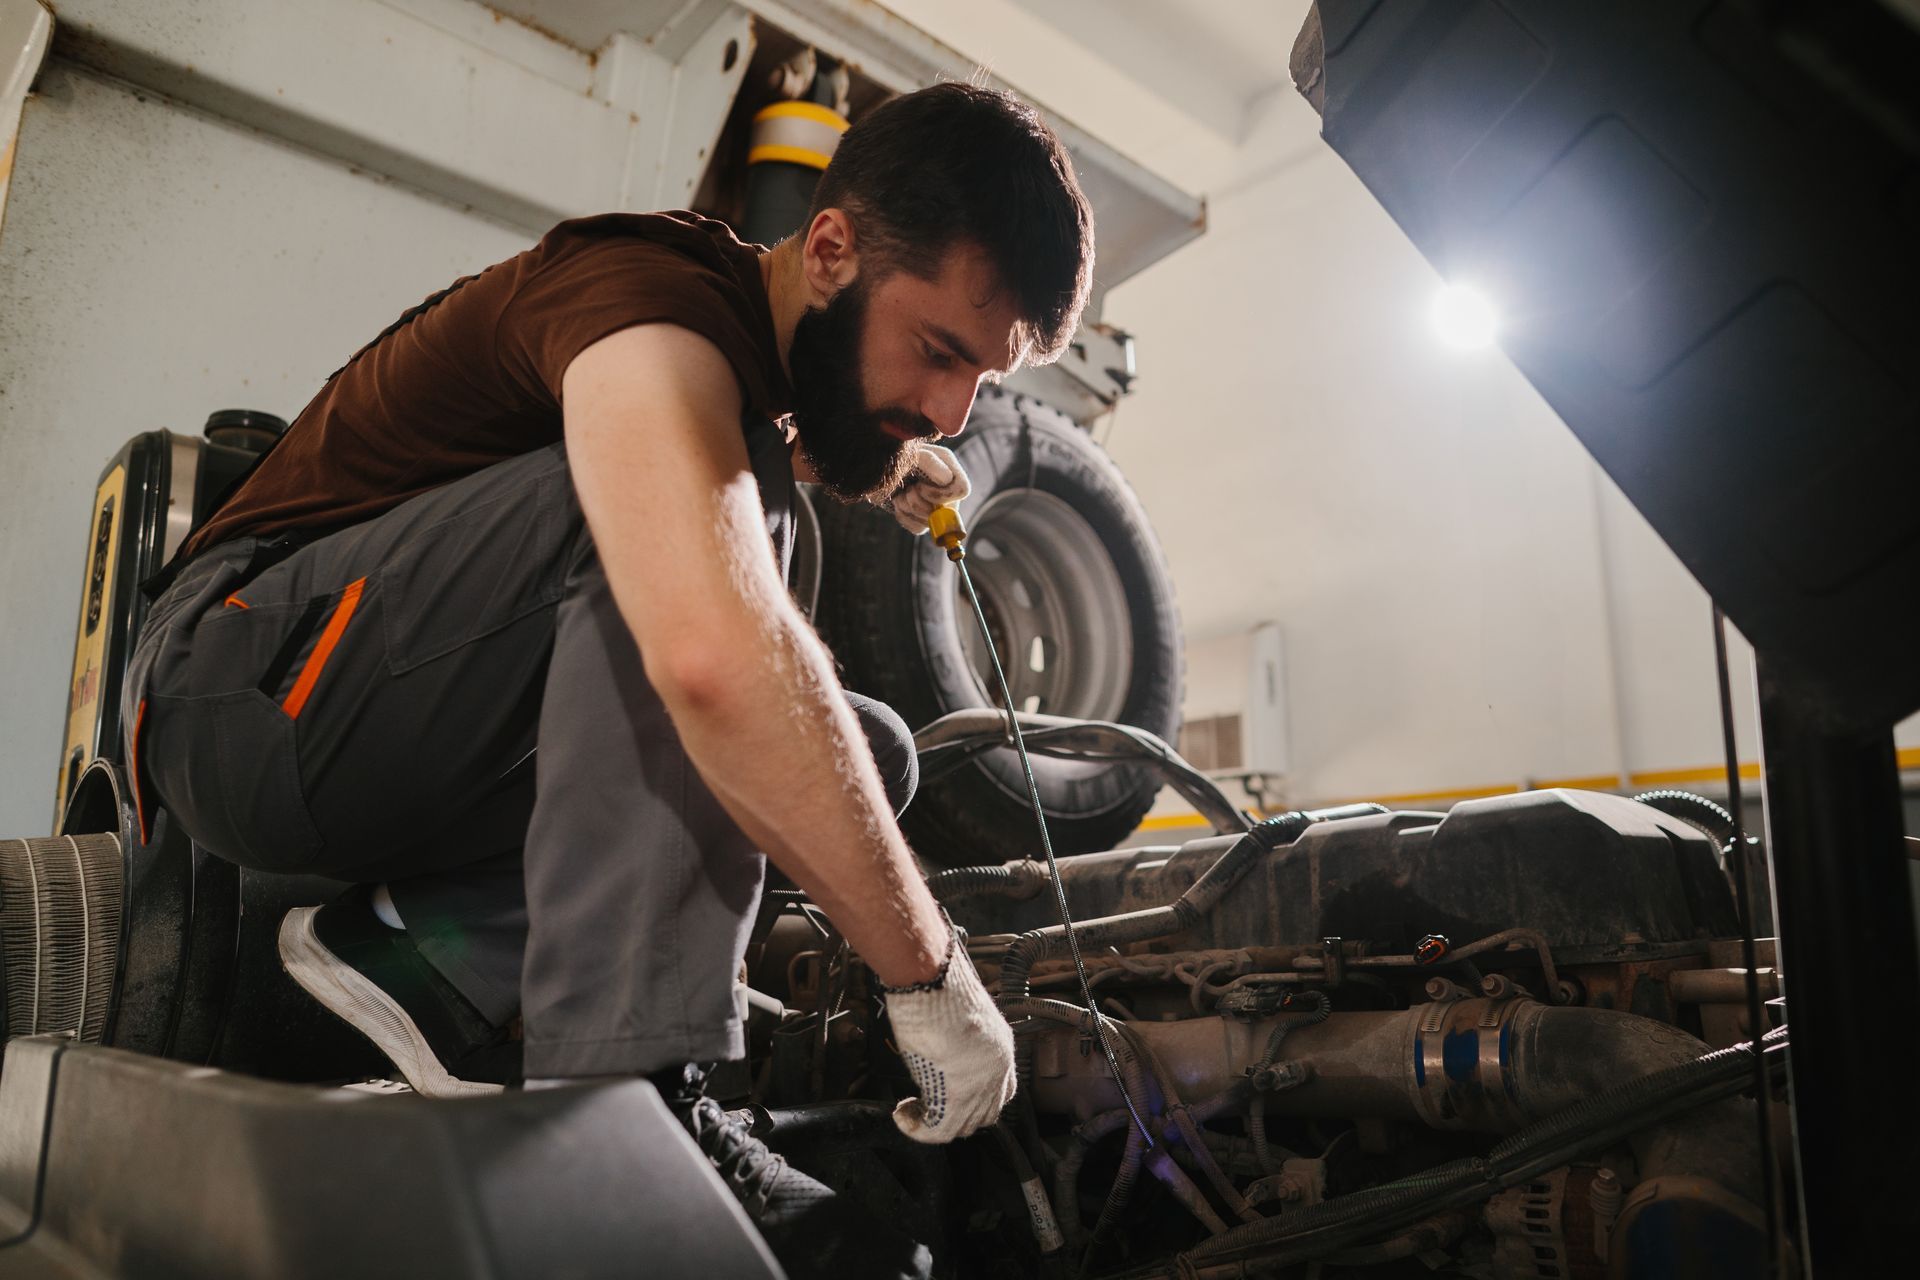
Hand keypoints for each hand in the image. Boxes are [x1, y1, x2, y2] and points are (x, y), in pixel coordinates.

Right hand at [883, 926, 1016, 1142]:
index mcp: (1002, 1046)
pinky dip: (918, 1129)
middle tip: (928, 1109)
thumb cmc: (940, 988)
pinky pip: (939, 1130)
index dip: (977, 1101)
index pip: (1002, 1090)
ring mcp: (981, 1084)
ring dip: (935, 1124)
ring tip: (911, 1111)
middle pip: (985, 1114)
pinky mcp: (958, 1096)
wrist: (933, 983)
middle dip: (956, 1117)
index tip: (952, 1097)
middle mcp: (998, 1069)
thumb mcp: (957, 1017)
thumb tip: (940, 1051)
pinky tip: (903, 1115)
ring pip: (963, 1126)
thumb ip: (957, 1041)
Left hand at [891, 443, 969, 534]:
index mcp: (948, 466)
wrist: (873, 465)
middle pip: (948, 511)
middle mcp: (945, 485)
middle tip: (907, 492)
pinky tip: (897, 502)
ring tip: (900, 495)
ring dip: (910, 508)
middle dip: (921, 504)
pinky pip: (919, 528)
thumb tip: (946, 480)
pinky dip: (904, 517)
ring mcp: (935, 501)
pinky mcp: (921, 514)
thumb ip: (929, 461)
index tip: (919, 487)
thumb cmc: (893, 455)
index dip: (941, 495)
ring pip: (932, 522)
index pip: (961, 490)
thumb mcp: (910, 453)